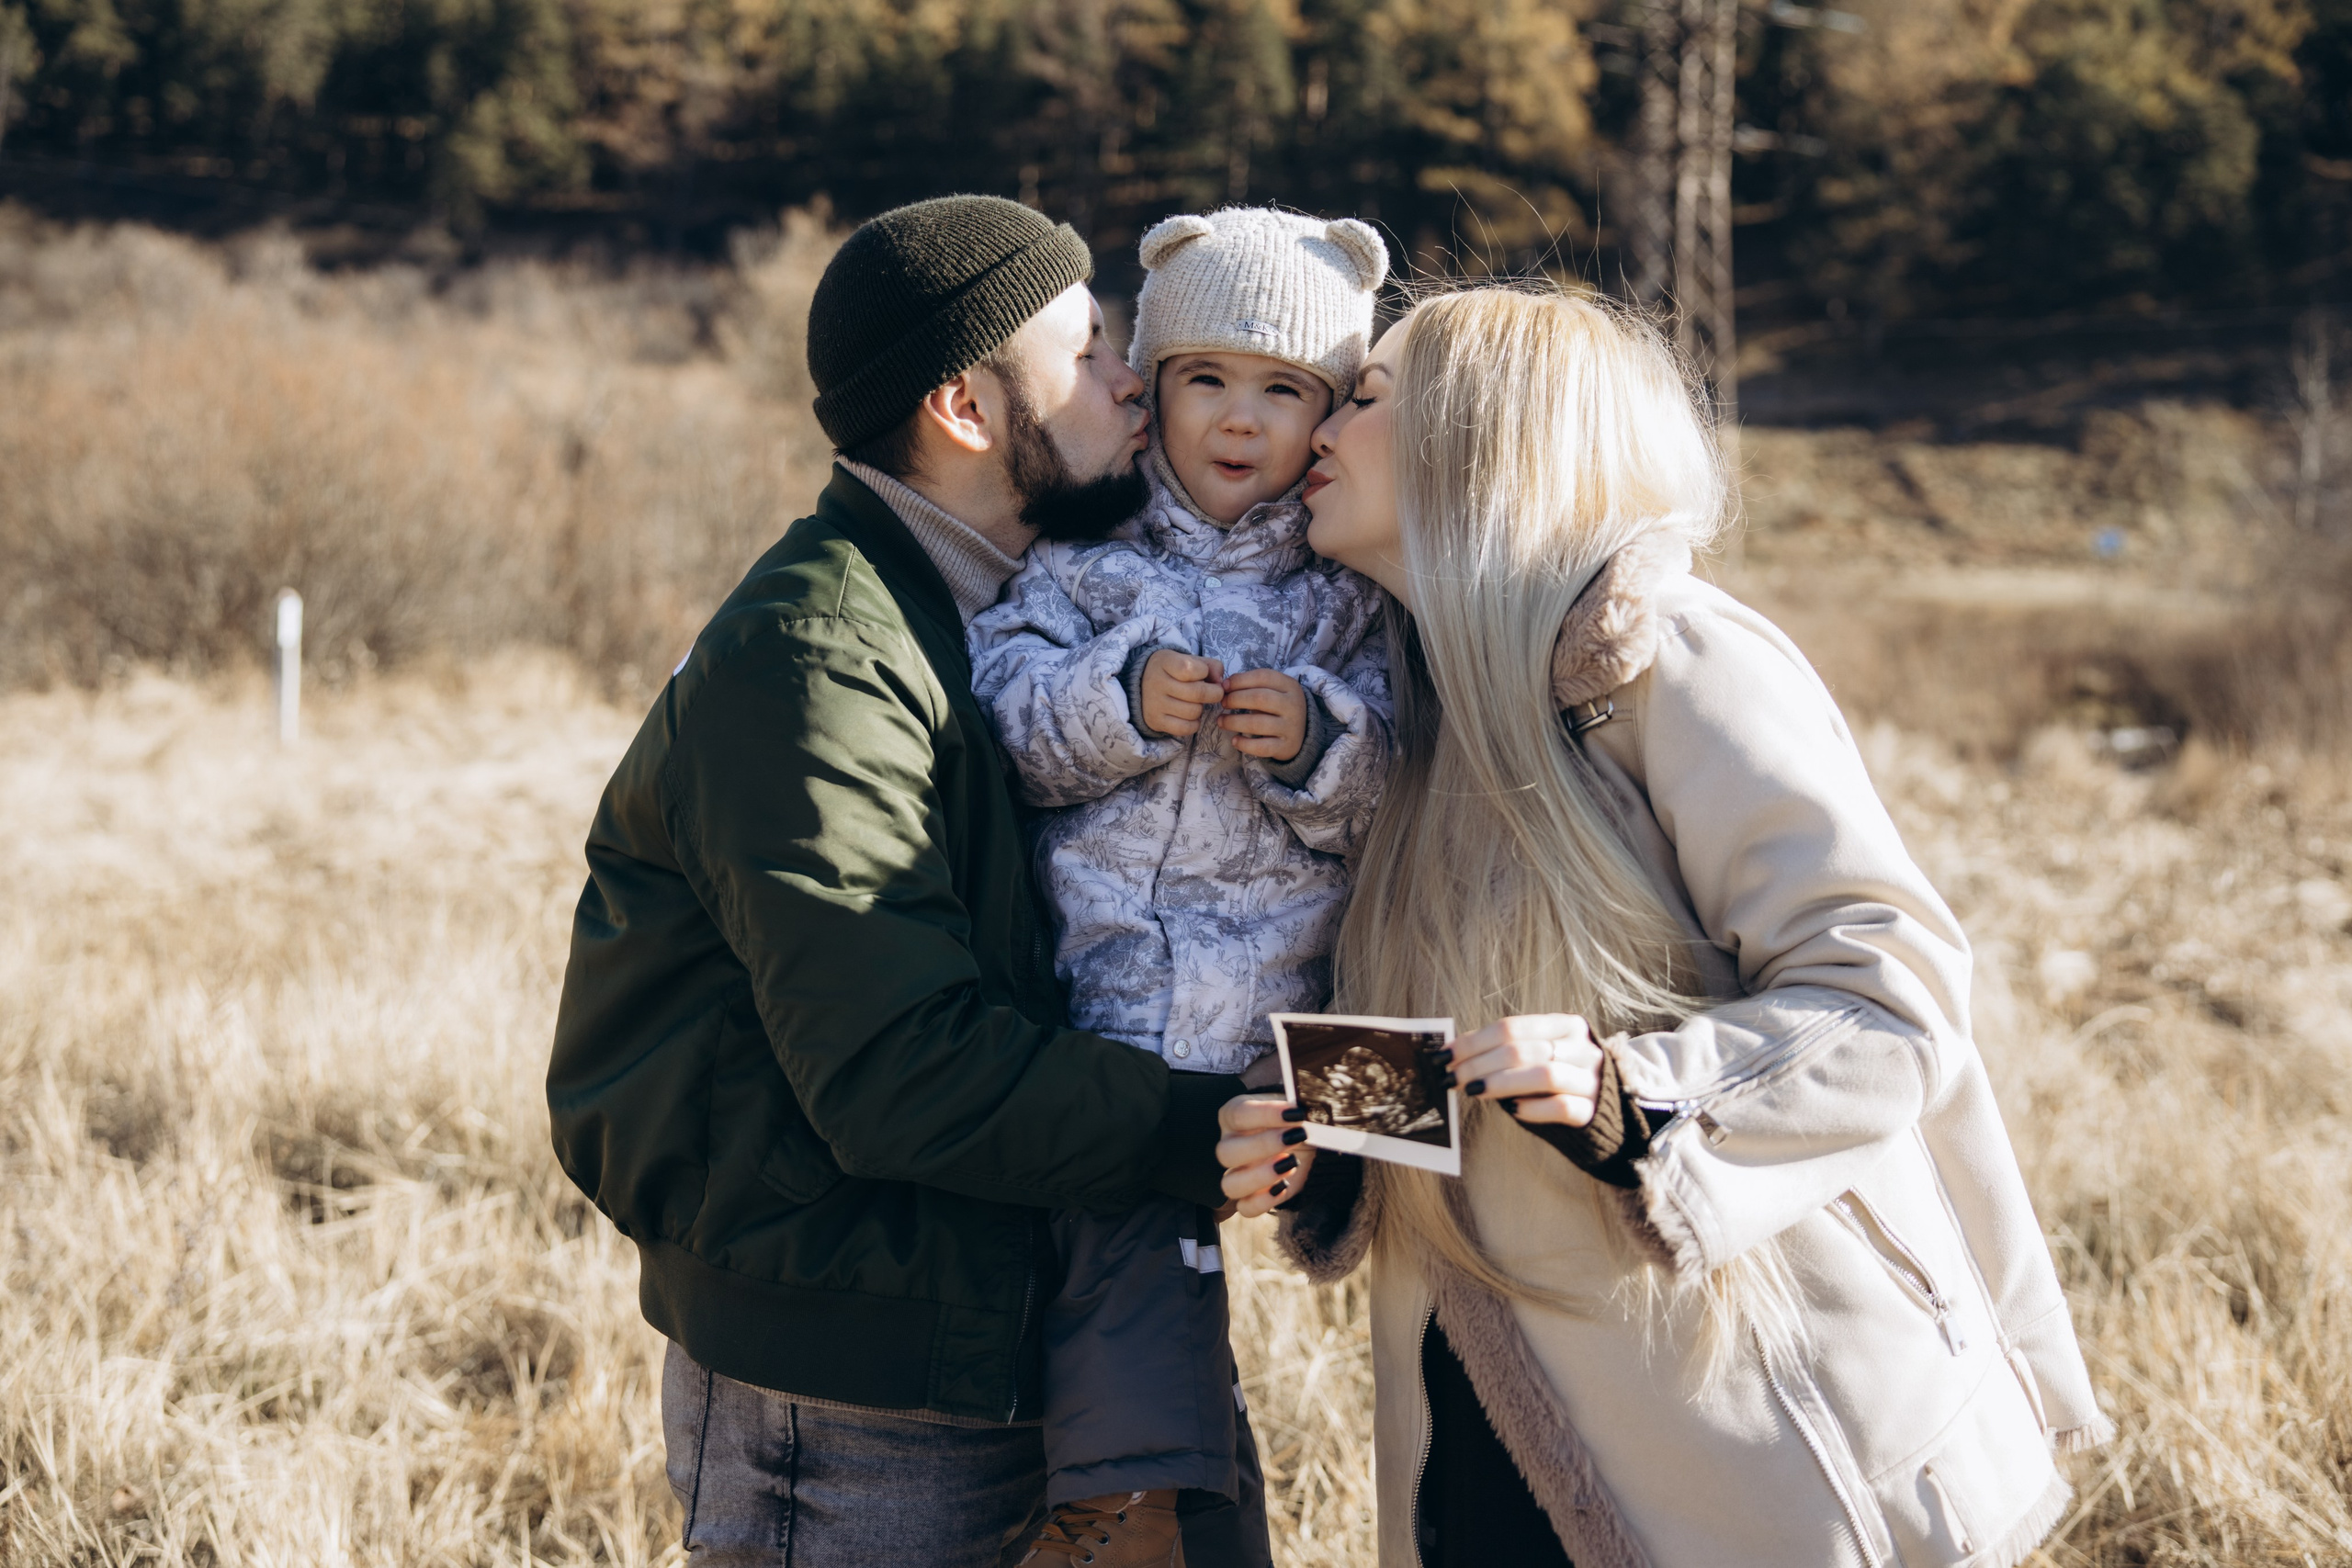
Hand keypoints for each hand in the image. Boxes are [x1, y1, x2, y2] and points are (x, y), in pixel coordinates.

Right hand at [1140, 650, 1225, 736]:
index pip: (1191, 669)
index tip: (1204, 674)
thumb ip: (1210, 666)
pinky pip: (1185, 728)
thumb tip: (1220, 683)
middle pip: (1197, 693)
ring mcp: (1154, 703)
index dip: (1205, 672)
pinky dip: (1194, 724)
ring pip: (1193, 712)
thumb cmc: (1174, 672)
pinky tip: (1190, 716)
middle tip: (1213, 693)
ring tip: (1195, 703)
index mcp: (1164, 661)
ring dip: (1201, 709)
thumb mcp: (1190, 660)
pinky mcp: (1155, 721)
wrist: (1143, 685)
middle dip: (1214, 694)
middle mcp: (1156, 682)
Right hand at [1216, 1093, 1316, 1216]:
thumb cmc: (1293, 1118)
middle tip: (1295, 1136)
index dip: (1266, 1114)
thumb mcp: (1295, 1107)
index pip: (1239, 1114)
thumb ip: (1297, 1107)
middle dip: (1263, 1145)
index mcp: (1234, 1116)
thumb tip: (1311, 1108)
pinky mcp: (1251, 1197)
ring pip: (1230, 1184)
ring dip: (1260, 1177)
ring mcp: (1236, 1173)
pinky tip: (1284, 1186)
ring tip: (1291, 1163)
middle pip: (1226, 1152)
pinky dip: (1263, 1202)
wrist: (1303, 1137)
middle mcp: (1230, 1145)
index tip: (1296, 1113)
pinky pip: (1245, 1207)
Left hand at [1218, 668, 1307, 760]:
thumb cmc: (1278, 707)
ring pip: (1258, 723)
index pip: (1263, 677)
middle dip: (1235, 699)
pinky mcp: (1286, 747)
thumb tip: (1225, 685)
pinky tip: (1235, 740)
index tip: (1225, 686)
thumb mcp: (1274, 690)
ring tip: (1221, 721)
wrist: (1302, 733)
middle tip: (1223, 703)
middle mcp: (1293, 705)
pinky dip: (1245, 744)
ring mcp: (1290, 727)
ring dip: (1234, 722)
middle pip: (1260, 698)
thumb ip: (1253, 685)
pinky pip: (1262, 747)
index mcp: (1290, 686)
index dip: (1240, 680)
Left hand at [1445, 1015, 1599, 1126]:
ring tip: (1473, 1091)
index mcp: (1567, 1026)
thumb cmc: (1562, 1080)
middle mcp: (1582, 1049)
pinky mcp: (1593, 1111)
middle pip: (1522, 1050)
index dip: (1475, 1041)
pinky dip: (1532, 1107)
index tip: (1446, 1055)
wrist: (1610, 1112)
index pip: (1513, 1027)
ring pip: (1543, 1075)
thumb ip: (1508, 1050)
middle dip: (1479, 1064)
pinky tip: (1511, 1109)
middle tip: (1451, 1077)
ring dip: (1500, 1082)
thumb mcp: (1540, 1054)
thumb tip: (1456, 1054)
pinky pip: (1561, 1106)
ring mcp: (1591, 1080)